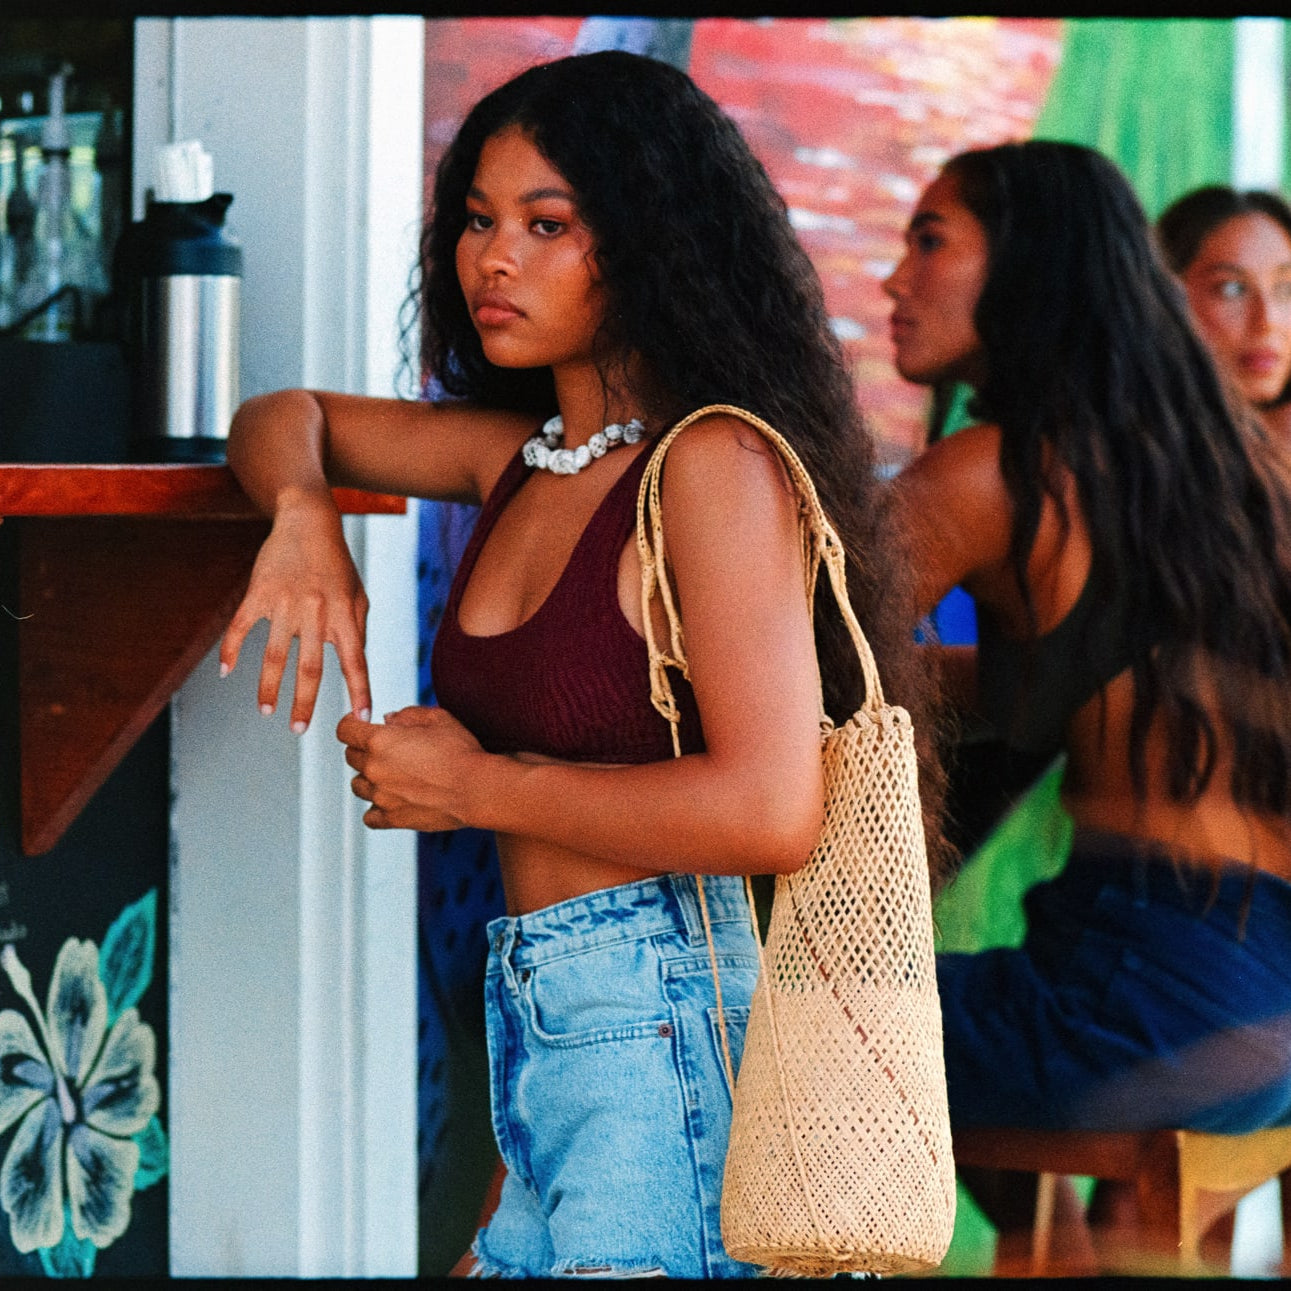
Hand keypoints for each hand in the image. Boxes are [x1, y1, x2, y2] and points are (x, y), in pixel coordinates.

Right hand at [219, 494, 370, 729]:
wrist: (308, 522)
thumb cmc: (337, 565)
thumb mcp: (358, 595)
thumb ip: (357, 631)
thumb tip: (356, 668)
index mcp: (345, 615)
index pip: (355, 661)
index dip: (360, 691)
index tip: (361, 718)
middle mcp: (317, 612)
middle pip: (310, 668)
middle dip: (304, 703)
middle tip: (298, 730)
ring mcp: (285, 602)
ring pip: (274, 655)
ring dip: (267, 687)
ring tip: (265, 711)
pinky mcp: (259, 592)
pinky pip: (241, 627)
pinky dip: (230, 651)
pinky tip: (225, 672)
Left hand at [338, 705, 485, 830]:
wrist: (476, 789)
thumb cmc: (461, 752)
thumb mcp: (438, 718)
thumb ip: (408, 714)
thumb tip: (389, 718)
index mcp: (380, 741)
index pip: (345, 729)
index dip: (352, 724)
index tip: (360, 725)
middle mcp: (374, 769)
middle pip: (351, 756)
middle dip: (364, 749)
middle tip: (388, 749)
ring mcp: (381, 796)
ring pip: (358, 785)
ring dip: (369, 778)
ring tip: (391, 775)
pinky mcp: (392, 819)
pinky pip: (370, 816)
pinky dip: (376, 808)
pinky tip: (391, 800)